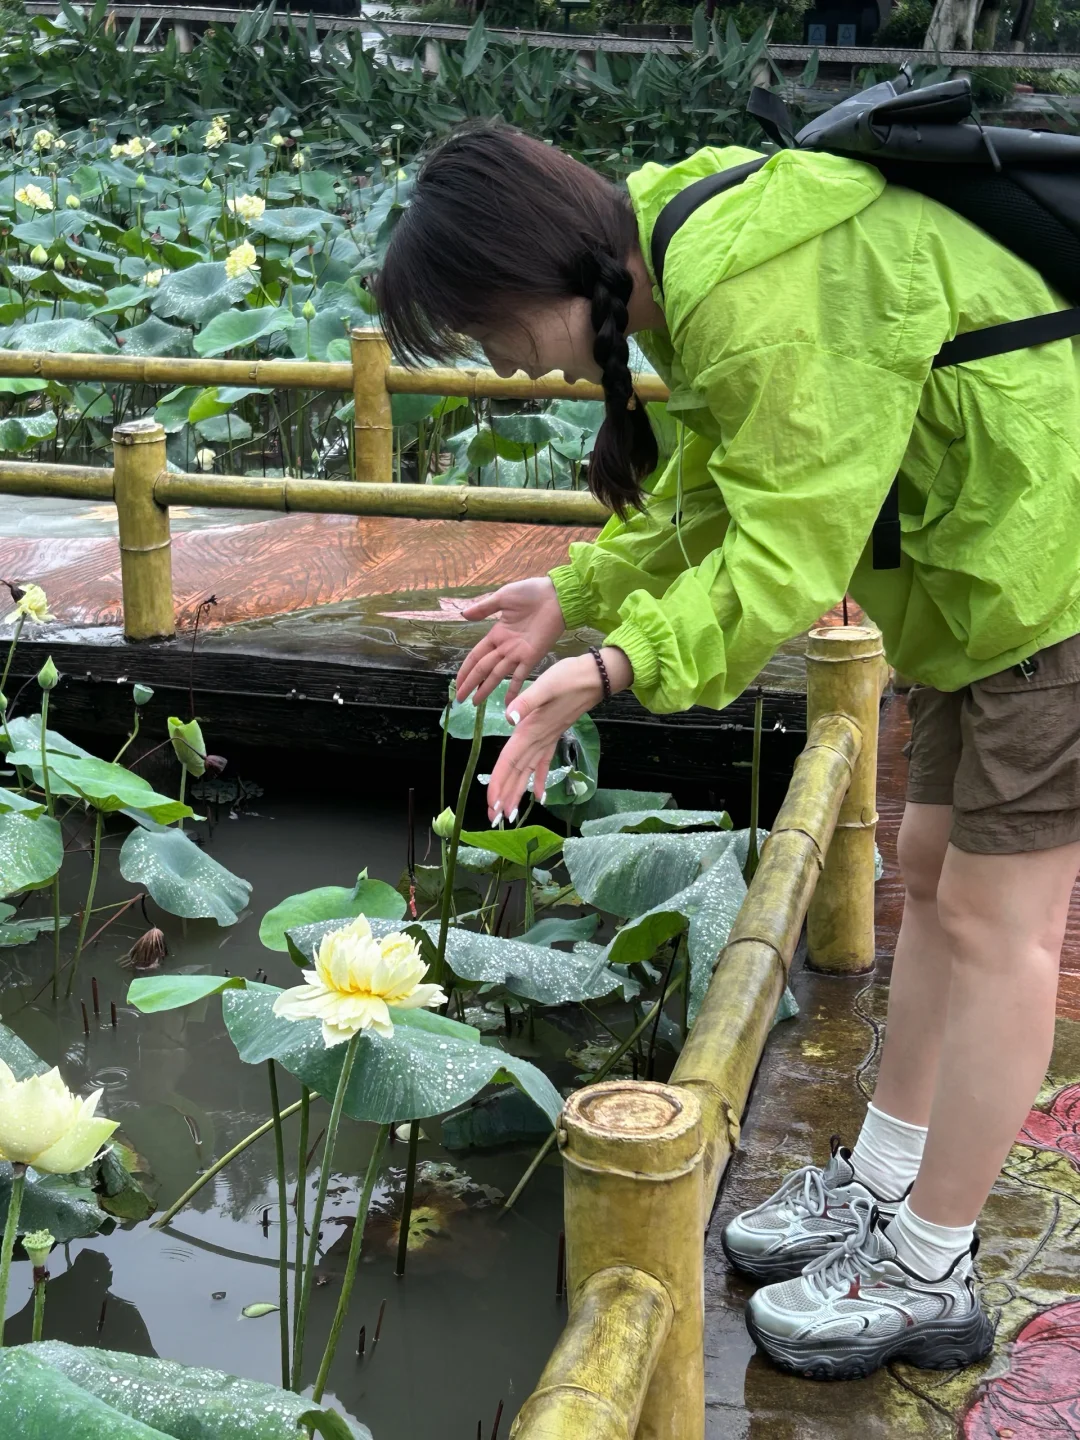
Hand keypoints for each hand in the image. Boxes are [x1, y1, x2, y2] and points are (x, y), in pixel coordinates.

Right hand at [456, 577, 566, 707]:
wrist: (557, 595)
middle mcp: (505, 647)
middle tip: (460, 699)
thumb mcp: (502, 597)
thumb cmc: (531, 592)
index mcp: (497, 634)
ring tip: (475, 703)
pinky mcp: (532, 657)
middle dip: (471, 683)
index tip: (457, 682)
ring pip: (496, 675)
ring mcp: (518, 654)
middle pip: (483, 669)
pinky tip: (508, 705)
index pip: (476, 656)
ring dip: (485, 689)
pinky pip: (521, 676)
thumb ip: (484, 608)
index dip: (466, 669)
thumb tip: (463, 614)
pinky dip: (514, 691)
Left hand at [486, 647, 632, 822]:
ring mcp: (547, 740)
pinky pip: (543, 763)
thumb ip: (526, 702)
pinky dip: (539, 780)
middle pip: (517, 773)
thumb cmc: (569, 678)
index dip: (499, 783)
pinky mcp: (553, 736)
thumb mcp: (545, 686)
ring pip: (528, 772)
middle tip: (495, 819)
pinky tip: (538, 797)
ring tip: (509, 814)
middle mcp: (538, 740)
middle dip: (506, 797)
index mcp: (531, 730)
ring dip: (517, 793)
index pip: (510, 761)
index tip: (492, 805)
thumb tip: (510, 719)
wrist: (595, 678)